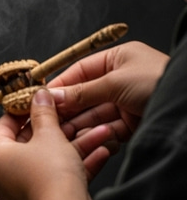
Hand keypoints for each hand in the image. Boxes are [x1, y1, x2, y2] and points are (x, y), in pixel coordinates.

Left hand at [0, 88, 95, 199]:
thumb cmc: (51, 174)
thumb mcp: (48, 135)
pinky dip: (78, 164)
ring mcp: (21, 188)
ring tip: (101, 131)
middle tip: (73, 114)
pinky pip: (59, 176)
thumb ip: (43, 113)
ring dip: (77, 145)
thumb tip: (39, 94)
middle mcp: (3, 172)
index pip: (6, 125)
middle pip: (31, 142)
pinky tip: (103, 152)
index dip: (24, 110)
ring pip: (50, 159)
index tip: (38, 100)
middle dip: (59, 128)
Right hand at [48, 41, 167, 141]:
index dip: (60, 85)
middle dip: (68, 109)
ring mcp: (129, 102)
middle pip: (86, 95)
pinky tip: (85, 140)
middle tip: (47, 121)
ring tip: (62, 135)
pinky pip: (111, 128)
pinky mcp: (136, 123)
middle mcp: (122, 79)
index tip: (40, 97)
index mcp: (117, 59)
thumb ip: (81, 92)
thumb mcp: (115, 82)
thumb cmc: (159, 82)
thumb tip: (51, 96)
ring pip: (97, 114)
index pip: (80, 71)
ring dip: (80, 124)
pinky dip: (98, 134)